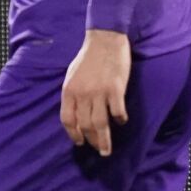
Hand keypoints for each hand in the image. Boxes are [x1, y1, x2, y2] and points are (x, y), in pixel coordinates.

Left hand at [60, 29, 130, 155]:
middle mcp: (82, 94)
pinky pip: (117, 111)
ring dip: (104, 139)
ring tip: (107, 150)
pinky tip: (122, 121)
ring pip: (100, 123)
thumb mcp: (72, 75)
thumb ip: (73, 94)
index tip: (79, 142)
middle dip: (91, 141)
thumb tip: (76, 113)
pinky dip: (120, 119)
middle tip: (99, 151)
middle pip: (86, 125)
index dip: (73, 134)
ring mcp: (99, 92)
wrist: (105, 39)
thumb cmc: (88, 57)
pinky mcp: (115, 89)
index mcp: (69, 91)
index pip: (68, 119)